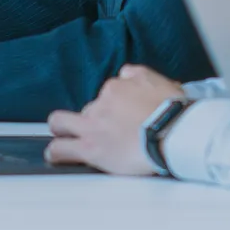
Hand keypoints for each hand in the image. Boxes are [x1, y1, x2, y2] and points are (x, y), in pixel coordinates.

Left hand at [46, 65, 185, 172]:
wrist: (174, 133)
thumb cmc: (173, 112)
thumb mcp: (158, 80)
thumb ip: (137, 75)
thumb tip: (125, 75)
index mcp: (117, 87)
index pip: (106, 96)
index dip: (113, 109)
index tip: (121, 119)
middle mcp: (101, 103)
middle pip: (87, 110)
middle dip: (92, 120)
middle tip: (102, 132)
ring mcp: (93, 125)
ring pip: (63, 123)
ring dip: (65, 130)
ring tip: (68, 140)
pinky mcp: (90, 147)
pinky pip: (61, 148)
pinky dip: (56, 152)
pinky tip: (55, 155)